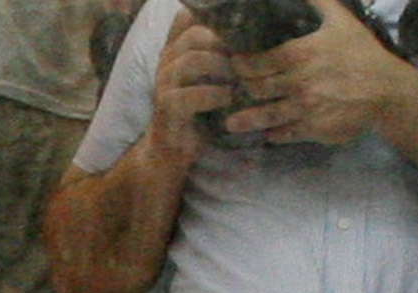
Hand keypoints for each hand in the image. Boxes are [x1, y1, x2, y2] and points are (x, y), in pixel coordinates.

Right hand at [147, 8, 235, 159]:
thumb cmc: (199, 110)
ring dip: (222, 68)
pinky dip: (215, 95)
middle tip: (247, 58)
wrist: (172, 149)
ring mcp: (163, 83)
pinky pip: (191, 94)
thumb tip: (254, 32)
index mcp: (176, 48)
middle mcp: (167, 61)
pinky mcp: (166, 107)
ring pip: (192, 60)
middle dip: (225, 44)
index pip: (186, 17)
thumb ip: (220, 52)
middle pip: (195, 35)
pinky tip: (229, 100)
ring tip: (240, 79)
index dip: (211, 17)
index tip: (237, 29)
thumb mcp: (209, 76)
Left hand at [227, 0, 415, 144]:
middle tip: (233, 92)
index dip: (241, 65)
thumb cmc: (362, 54)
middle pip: (256, 88)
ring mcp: (304, 107)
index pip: (257, 62)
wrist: (388, 90)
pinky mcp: (312, 128)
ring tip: (231, 123)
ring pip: (264, 115)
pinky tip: (267, 132)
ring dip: (245, 119)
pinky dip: (273, 133)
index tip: (234, 66)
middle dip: (241, 90)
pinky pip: (284, 133)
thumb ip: (319, 3)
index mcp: (301, 54)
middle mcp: (298, 82)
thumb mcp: (342, 22)